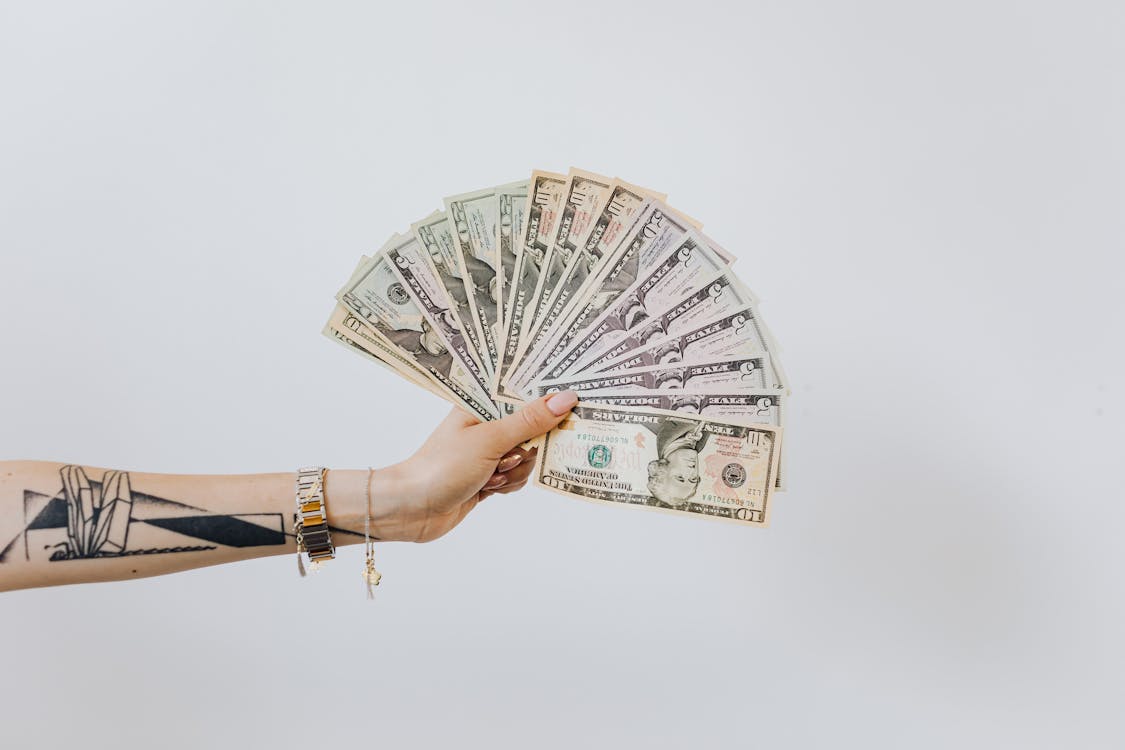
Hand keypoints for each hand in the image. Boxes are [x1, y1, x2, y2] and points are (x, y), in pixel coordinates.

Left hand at [369, 391, 577, 541]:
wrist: (410, 509)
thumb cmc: (441, 467)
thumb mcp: (490, 440)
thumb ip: (529, 421)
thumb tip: (566, 398)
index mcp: (481, 403)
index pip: (525, 392)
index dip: (549, 399)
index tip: (575, 402)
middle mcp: (487, 424)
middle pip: (533, 427)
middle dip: (529, 446)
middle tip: (510, 455)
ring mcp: (489, 452)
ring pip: (528, 457)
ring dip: (515, 471)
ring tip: (491, 475)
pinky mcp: (489, 477)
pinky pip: (518, 477)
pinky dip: (509, 485)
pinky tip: (489, 489)